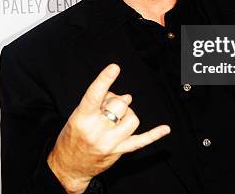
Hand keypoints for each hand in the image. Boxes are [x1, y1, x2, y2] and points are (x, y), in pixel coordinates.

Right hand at [47, 63, 170, 193]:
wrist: (68, 166)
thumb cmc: (73, 136)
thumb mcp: (79, 115)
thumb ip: (101, 103)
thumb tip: (127, 97)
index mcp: (82, 118)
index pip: (94, 95)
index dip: (105, 80)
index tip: (114, 67)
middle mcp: (96, 130)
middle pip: (119, 106)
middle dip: (116, 102)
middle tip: (107, 107)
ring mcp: (109, 143)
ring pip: (132, 119)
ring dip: (127, 114)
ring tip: (117, 118)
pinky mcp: (118, 152)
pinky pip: (140, 141)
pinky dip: (153, 135)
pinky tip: (165, 128)